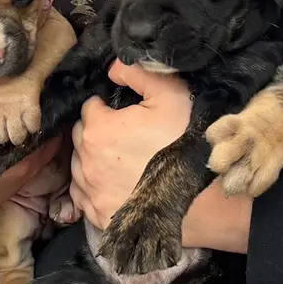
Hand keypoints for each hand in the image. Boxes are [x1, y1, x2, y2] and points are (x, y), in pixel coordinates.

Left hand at [70, 61, 251, 252]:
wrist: (205, 200)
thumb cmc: (188, 145)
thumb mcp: (171, 96)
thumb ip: (138, 74)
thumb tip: (113, 68)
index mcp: (98, 129)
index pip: (89, 107)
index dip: (107, 107)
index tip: (123, 113)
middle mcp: (86, 161)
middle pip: (81, 136)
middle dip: (96, 131)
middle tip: (123, 134)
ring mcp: (91, 192)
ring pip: (78, 166)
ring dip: (92, 158)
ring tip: (119, 159)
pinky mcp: (97, 215)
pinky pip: (83, 196)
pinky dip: (92, 187)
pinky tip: (112, 183)